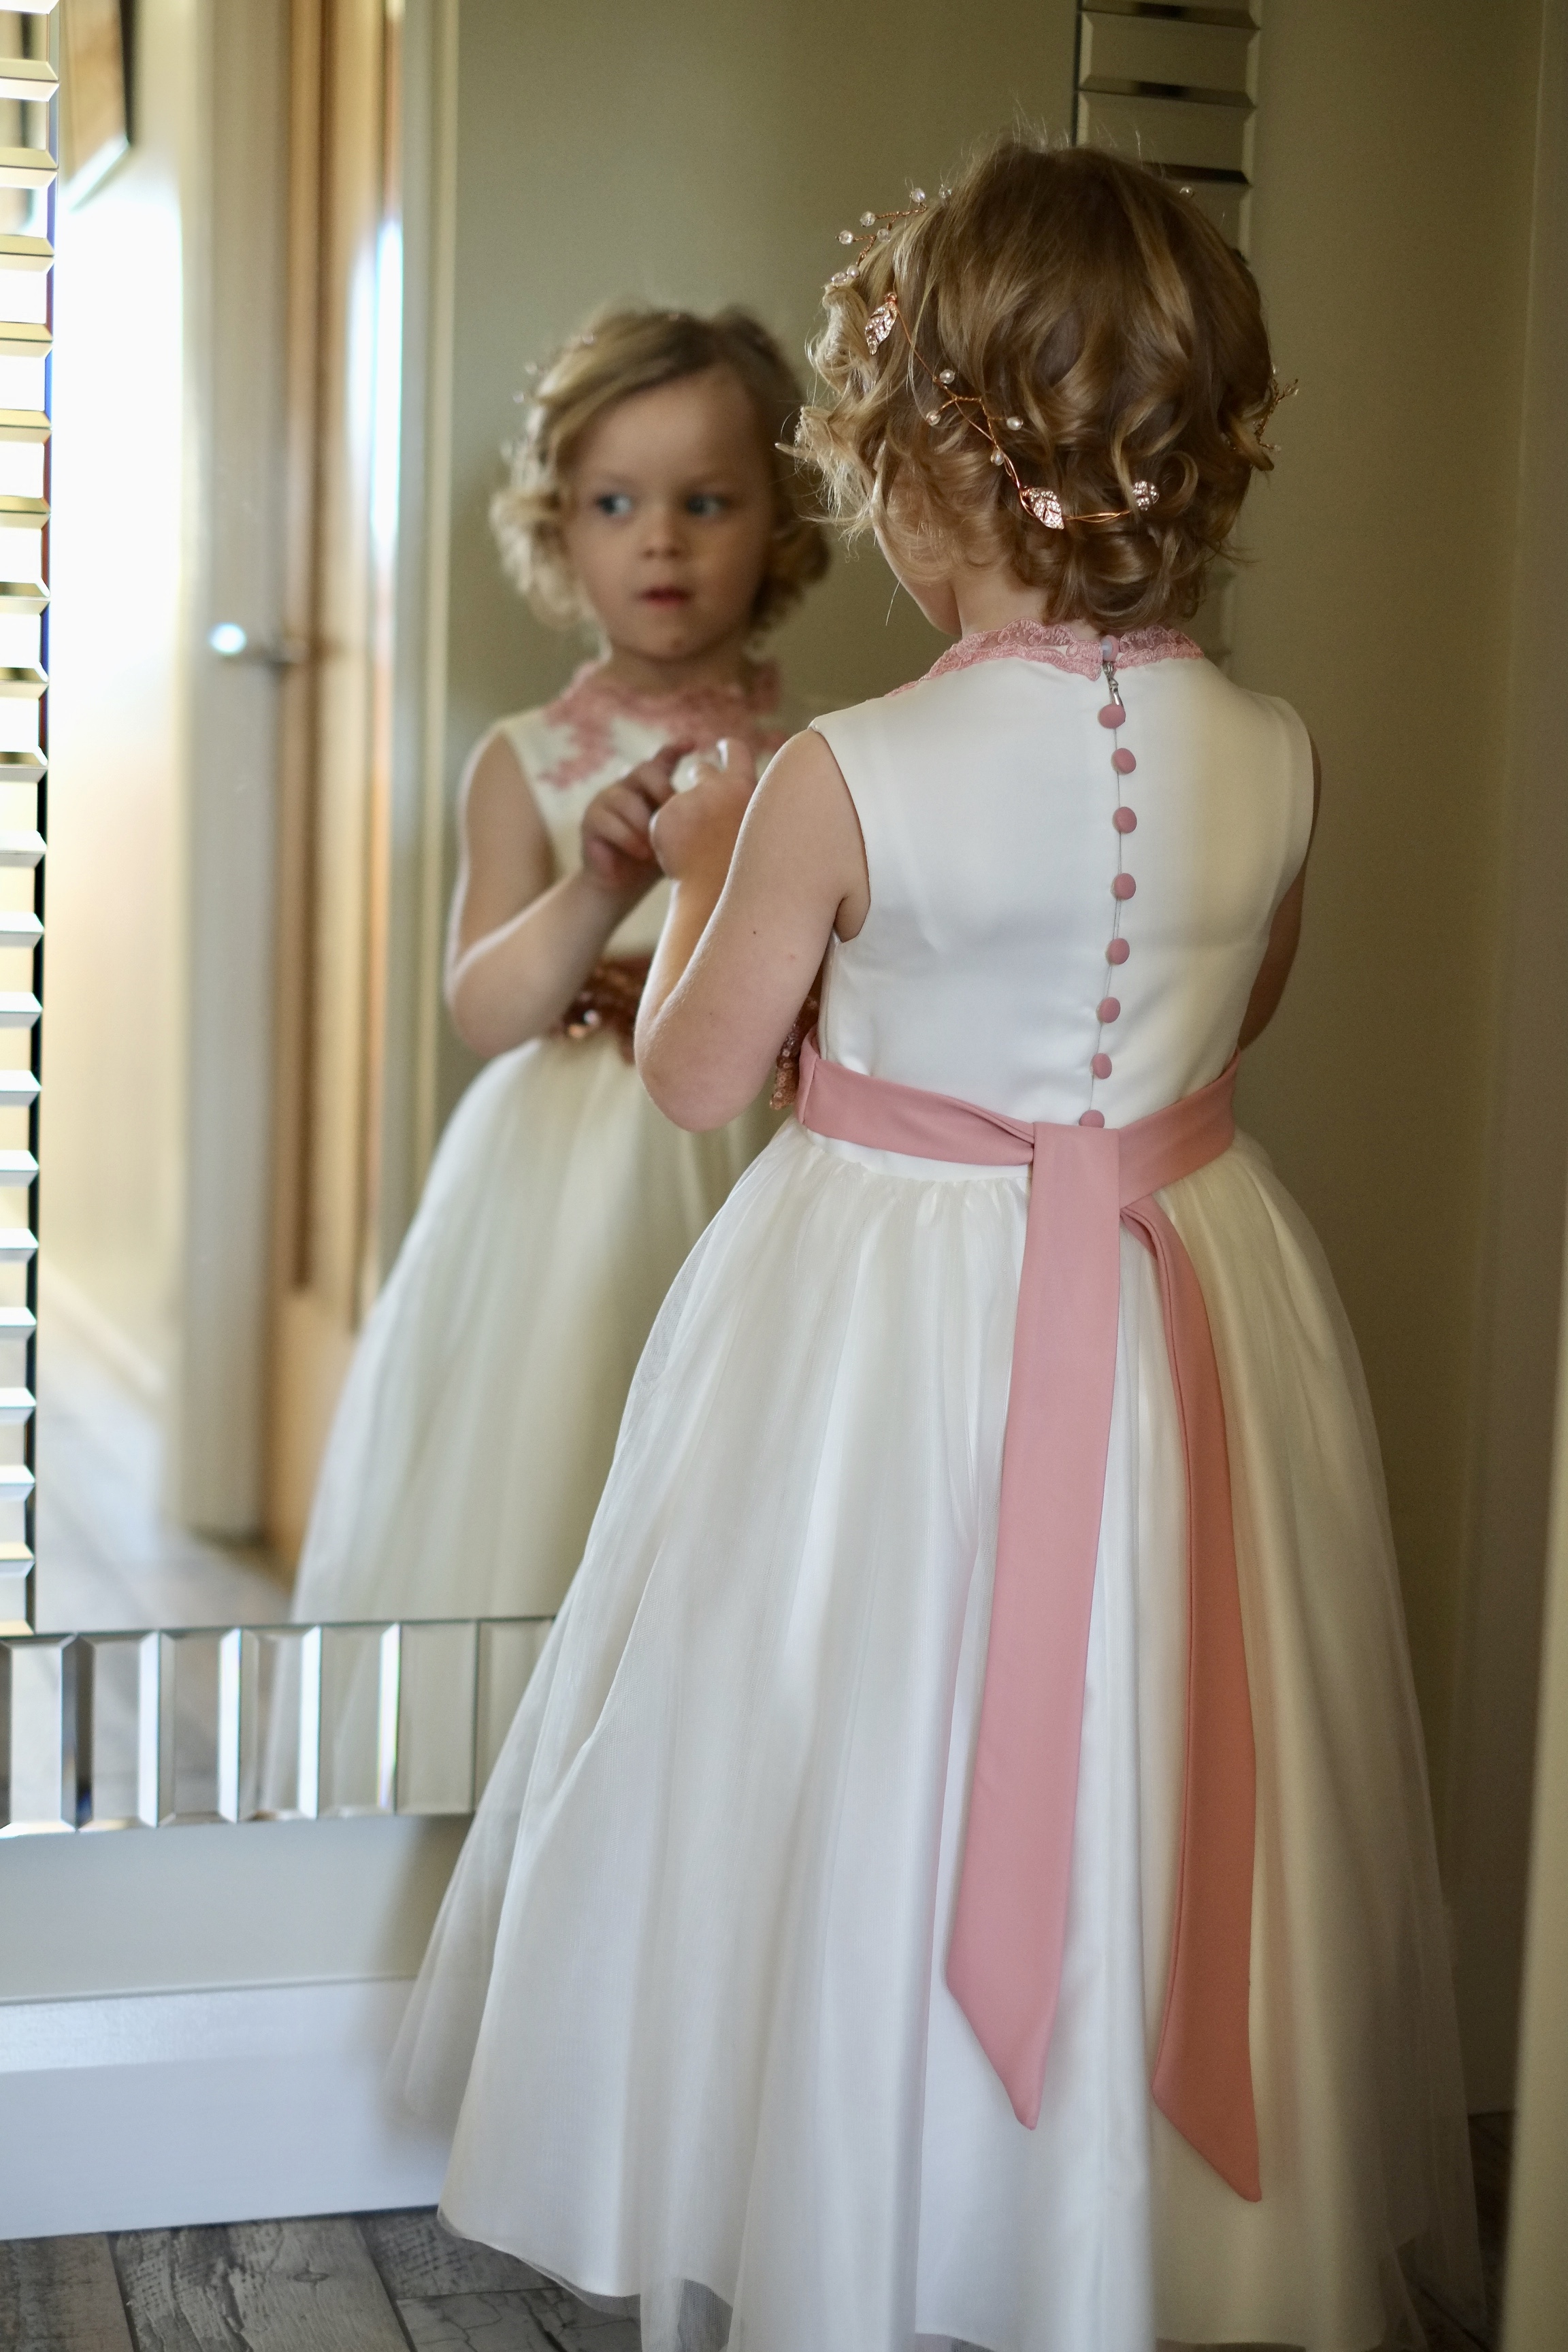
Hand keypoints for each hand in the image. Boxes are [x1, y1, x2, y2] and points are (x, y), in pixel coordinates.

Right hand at [581, 746, 683, 895]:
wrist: (621, 885)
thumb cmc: (654, 858)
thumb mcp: (678, 837)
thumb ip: (691, 819)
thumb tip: (718, 809)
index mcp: (650, 787)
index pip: (662, 760)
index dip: (675, 749)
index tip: (692, 743)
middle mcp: (627, 786)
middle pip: (644, 770)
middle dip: (661, 788)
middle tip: (673, 810)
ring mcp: (605, 800)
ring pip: (625, 799)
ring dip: (643, 824)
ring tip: (657, 847)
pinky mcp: (590, 820)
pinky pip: (609, 822)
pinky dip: (628, 839)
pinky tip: (643, 854)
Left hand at [649, 738, 757, 885]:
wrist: (717, 896)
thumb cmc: (749, 871)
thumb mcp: (764, 830)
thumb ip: (752, 805)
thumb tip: (748, 793)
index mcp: (744, 786)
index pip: (735, 750)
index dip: (727, 749)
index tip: (721, 747)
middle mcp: (714, 786)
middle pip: (702, 771)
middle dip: (700, 780)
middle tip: (705, 800)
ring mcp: (686, 801)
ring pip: (680, 800)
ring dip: (685, 813)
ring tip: (697, 845)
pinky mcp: (663, 817)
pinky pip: (664, 821)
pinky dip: (670, 836)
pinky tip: (682, 856)